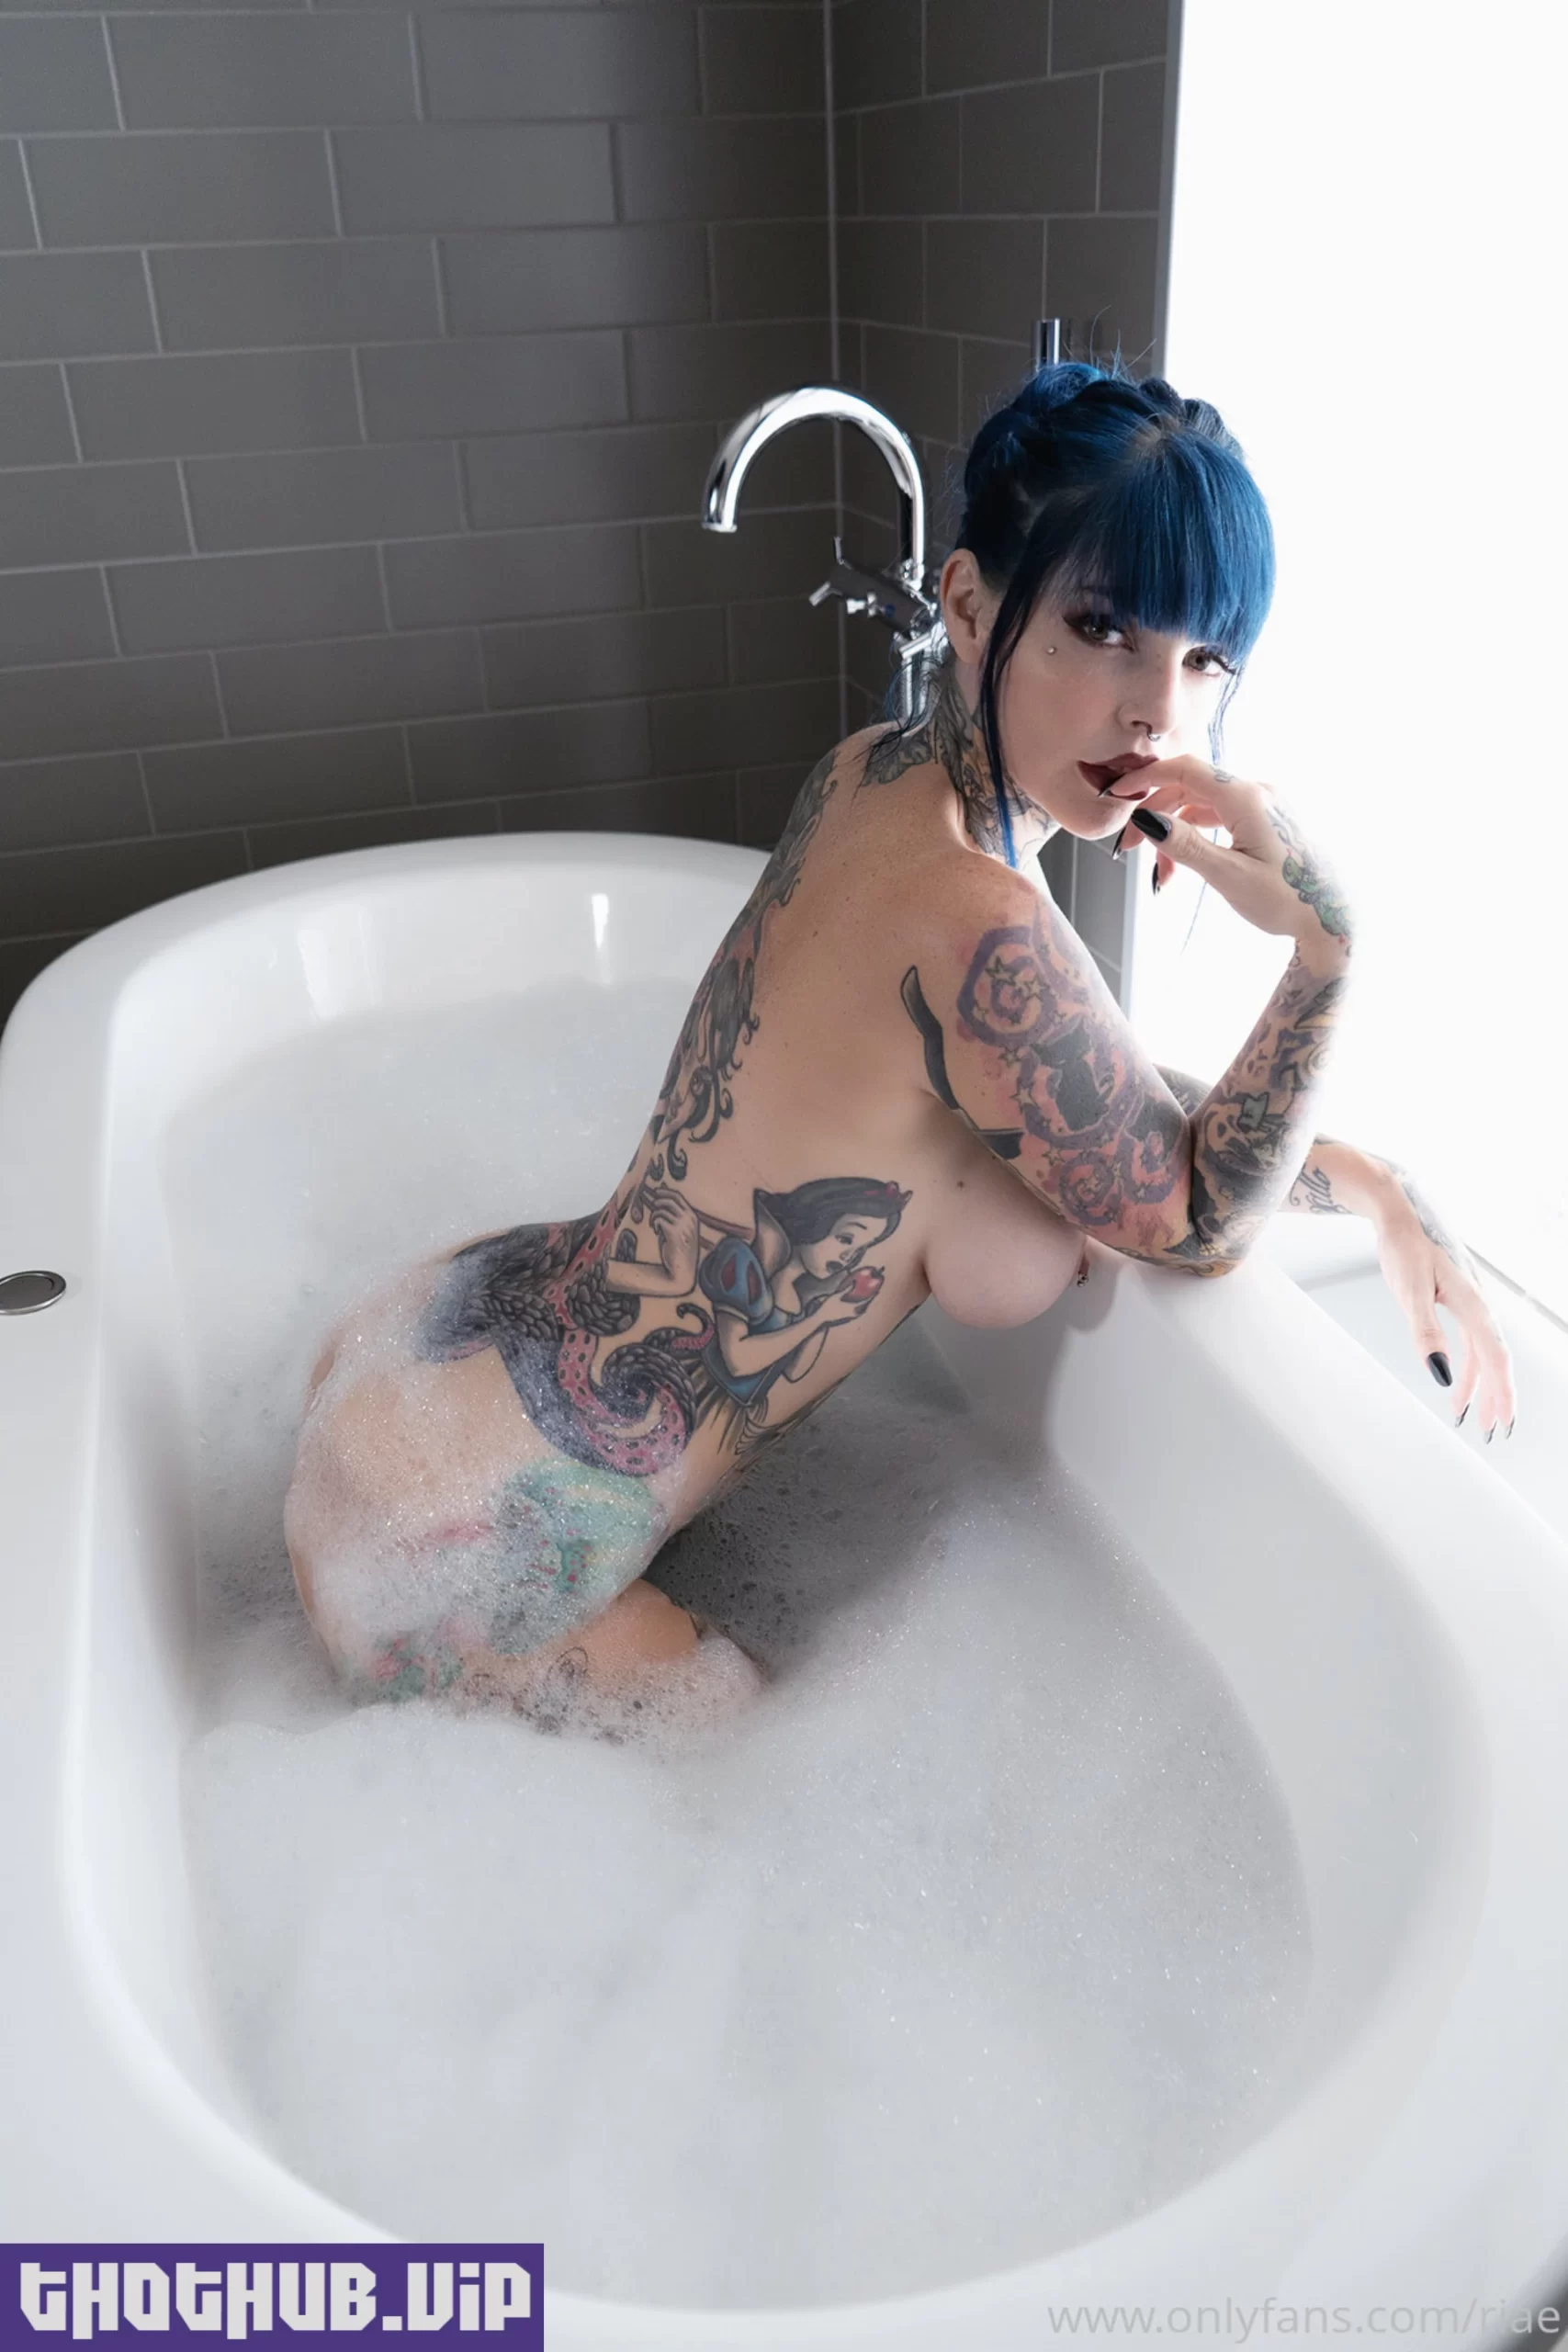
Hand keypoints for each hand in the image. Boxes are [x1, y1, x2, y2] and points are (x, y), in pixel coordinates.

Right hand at [1124, 757, 1353, 955]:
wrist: (1334, 918)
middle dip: (1155, 815)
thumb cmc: (1289, 900)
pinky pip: (1219, 816)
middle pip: (1189, 787)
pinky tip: (1186, 866)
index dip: (1145, 778)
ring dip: (1174, 832)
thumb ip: (1186, 845)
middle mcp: (1256, 792)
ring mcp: (1263, 804)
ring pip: (1201, 804)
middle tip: (1130, 850)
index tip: (1117, 796)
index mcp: (1247, 798)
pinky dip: (1196, 836)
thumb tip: (1147, 820)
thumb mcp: (1229, 876)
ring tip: (1162, 874)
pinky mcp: (1266, 819)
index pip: (1185, 770)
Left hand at [1371, 1183, 1516, 1438]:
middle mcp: (1478, 1306)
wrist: (1398, 1216)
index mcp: (1473, 1304)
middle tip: (1492, 1431)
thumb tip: (1441, 1374)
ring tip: (1470, 1418)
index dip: (1502, 1392)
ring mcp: (1470, 1305)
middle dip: (1495, 1397)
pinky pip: (1468, 1344)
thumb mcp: (1410, 1293)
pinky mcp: (1457, 1303)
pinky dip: (1464, 1368)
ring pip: (1481, 1355)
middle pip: (1494, 1360)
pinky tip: (1455, 1384)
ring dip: (1479, 1387)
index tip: (1504, 1421)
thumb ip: (1426, 1333)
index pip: (1495, 1357)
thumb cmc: (1405, 1249)